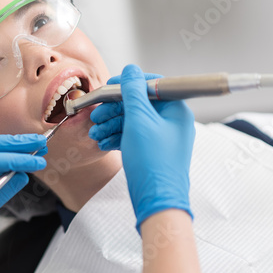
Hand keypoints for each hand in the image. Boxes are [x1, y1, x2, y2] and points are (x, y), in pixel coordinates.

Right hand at [90, 65, 194, 231]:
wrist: (158, 202)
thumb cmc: (153, 163)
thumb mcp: (139, 121)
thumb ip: (134, 92)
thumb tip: (131, 70)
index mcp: (176, 110)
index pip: (152, 85)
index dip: (128, 84)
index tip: (109, 87)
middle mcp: (172, 122)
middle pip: (140, 105)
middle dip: (115, 109)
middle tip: (96, 115)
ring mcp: (163, 138)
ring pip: (134, 122)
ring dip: (112, 125)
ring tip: (95, 133)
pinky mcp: (154, 152)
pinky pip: (135, 138)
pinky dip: (119, 138)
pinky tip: (104, 143)